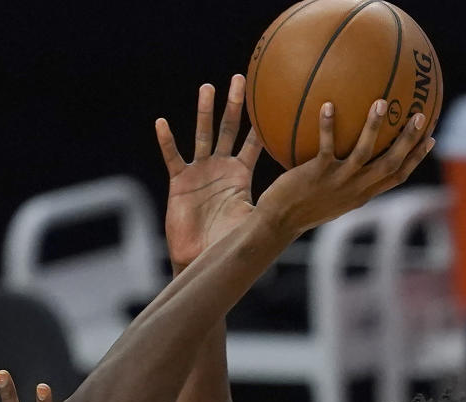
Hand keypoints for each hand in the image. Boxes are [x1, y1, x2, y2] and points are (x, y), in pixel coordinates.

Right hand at [158, 75, 262, 270]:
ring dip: (204, 112)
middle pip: (228, 129)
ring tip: (208, 88)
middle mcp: (220, 168)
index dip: (260, 123)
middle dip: (234, 105)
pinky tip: (162, 123)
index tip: (270, 99)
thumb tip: (304, 200)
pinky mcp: (179, 182)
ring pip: (202, 135)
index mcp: (240, 176)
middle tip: (240, 78)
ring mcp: (199, 173)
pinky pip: (173, 157)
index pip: (254, 143)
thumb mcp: (254, 219)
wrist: (201, 259)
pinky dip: (167, 141)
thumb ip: (272, 203)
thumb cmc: (229, 244)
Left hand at [254, 100, 434, 241]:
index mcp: (361, 193)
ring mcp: (337, 182)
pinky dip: (328, 126)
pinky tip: (329, 105)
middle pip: (390, 164)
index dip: (415, 159)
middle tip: (420, 115)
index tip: (430, 138)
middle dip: (408, 141)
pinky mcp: (316, 174)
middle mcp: (354, 189)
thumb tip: (348, 150)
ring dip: (374, 128)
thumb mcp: (328, 195)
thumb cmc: (301, 206)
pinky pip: (326, 146)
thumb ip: (344, 176)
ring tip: (381, 102)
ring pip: (363, 154)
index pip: (396, 177)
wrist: (279, 223)